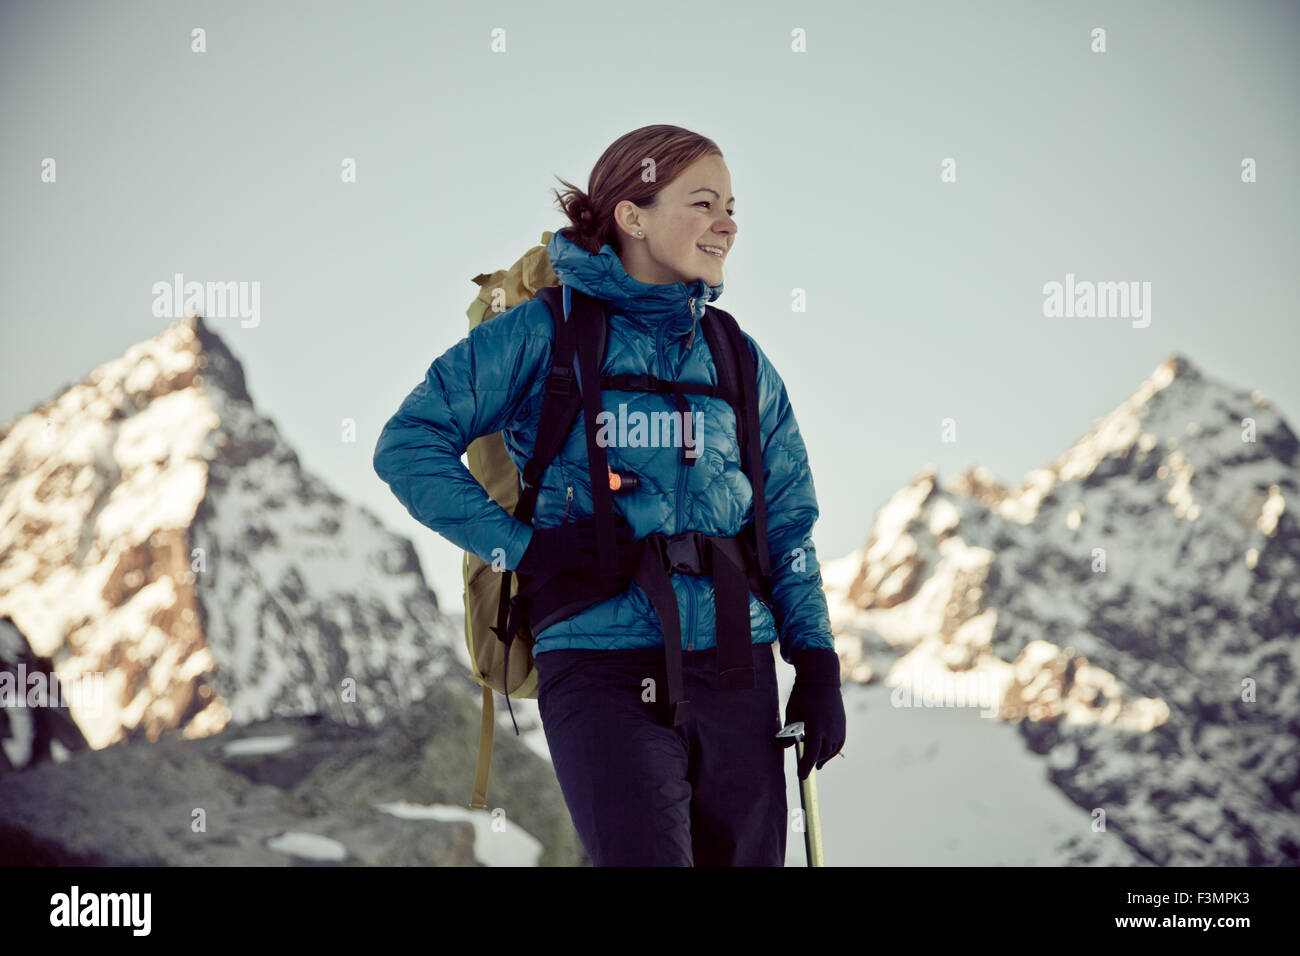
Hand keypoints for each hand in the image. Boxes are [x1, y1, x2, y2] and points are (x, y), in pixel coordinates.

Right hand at [515, 515, 633, 573]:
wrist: (528, 549)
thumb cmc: (540, 543)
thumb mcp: (556, 533)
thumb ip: (569, 533)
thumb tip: (579, 535)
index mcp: (572, 527)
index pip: (595, 521)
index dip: (610, 520)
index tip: (621, 520)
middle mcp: (577, 534)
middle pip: (602, 531)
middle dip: (618, 532)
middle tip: (630, 532)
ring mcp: (576, 546)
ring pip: (601, 545)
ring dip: (617, 548)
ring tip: (629, 549)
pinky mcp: (574, 558)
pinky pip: (593, 560)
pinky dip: (604, 563)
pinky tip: (614, 566)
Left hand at [781, 646, 845, 779]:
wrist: (822, 678)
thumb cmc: (803, 694)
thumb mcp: (791, 711)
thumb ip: (789, 732)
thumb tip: (786, 747)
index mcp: (816, 726)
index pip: (811, 753)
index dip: (805, 766)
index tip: (802, 776)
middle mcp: (830, 729)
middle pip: (822, 753)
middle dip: (813, 762)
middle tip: (805, 768)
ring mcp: (838, 727)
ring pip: (832, 750)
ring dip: (823, 757)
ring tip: (815, 761)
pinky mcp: (842, 724)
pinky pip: (839, 743)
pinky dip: (832, 750)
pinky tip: (826, 752)